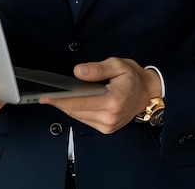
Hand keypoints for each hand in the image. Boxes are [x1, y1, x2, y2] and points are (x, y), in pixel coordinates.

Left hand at [38, 57, 161, 133]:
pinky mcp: (107, 129)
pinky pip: (85, 120)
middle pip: (76, 111)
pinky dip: (77, 111)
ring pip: (79, 117)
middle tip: (46, 94)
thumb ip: (96, 69)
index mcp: (113, 100)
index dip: (60, 99)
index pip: (80, 101)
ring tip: (57, 96)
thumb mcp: (117, 65)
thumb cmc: (133, 76)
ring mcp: (108, 126)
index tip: (45, 97)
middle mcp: (110, 117)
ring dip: (67, 107)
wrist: (148, 92)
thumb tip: (77, 72)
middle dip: (60, 103)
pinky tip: (72, 102)